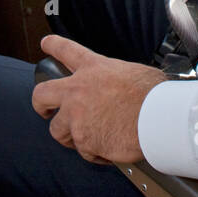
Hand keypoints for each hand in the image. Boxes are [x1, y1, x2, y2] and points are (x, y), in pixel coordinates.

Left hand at [31, 34, 165, 164]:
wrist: (158, 117)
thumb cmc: (153, 94)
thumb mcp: (134, 72)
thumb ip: (118, 78)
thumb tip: (126, 87)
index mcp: (93, 68)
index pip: (66, 50)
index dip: (53, 45)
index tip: (45, 44)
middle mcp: (78, 91)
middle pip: (42, 94)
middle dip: (40, 103)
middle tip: (44, 109)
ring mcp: (77, 117)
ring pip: (57, 131)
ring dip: (70, 136)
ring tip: (87, 137)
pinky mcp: (84, 141)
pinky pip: (84, 151)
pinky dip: (96, 153)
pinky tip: (108, 149)